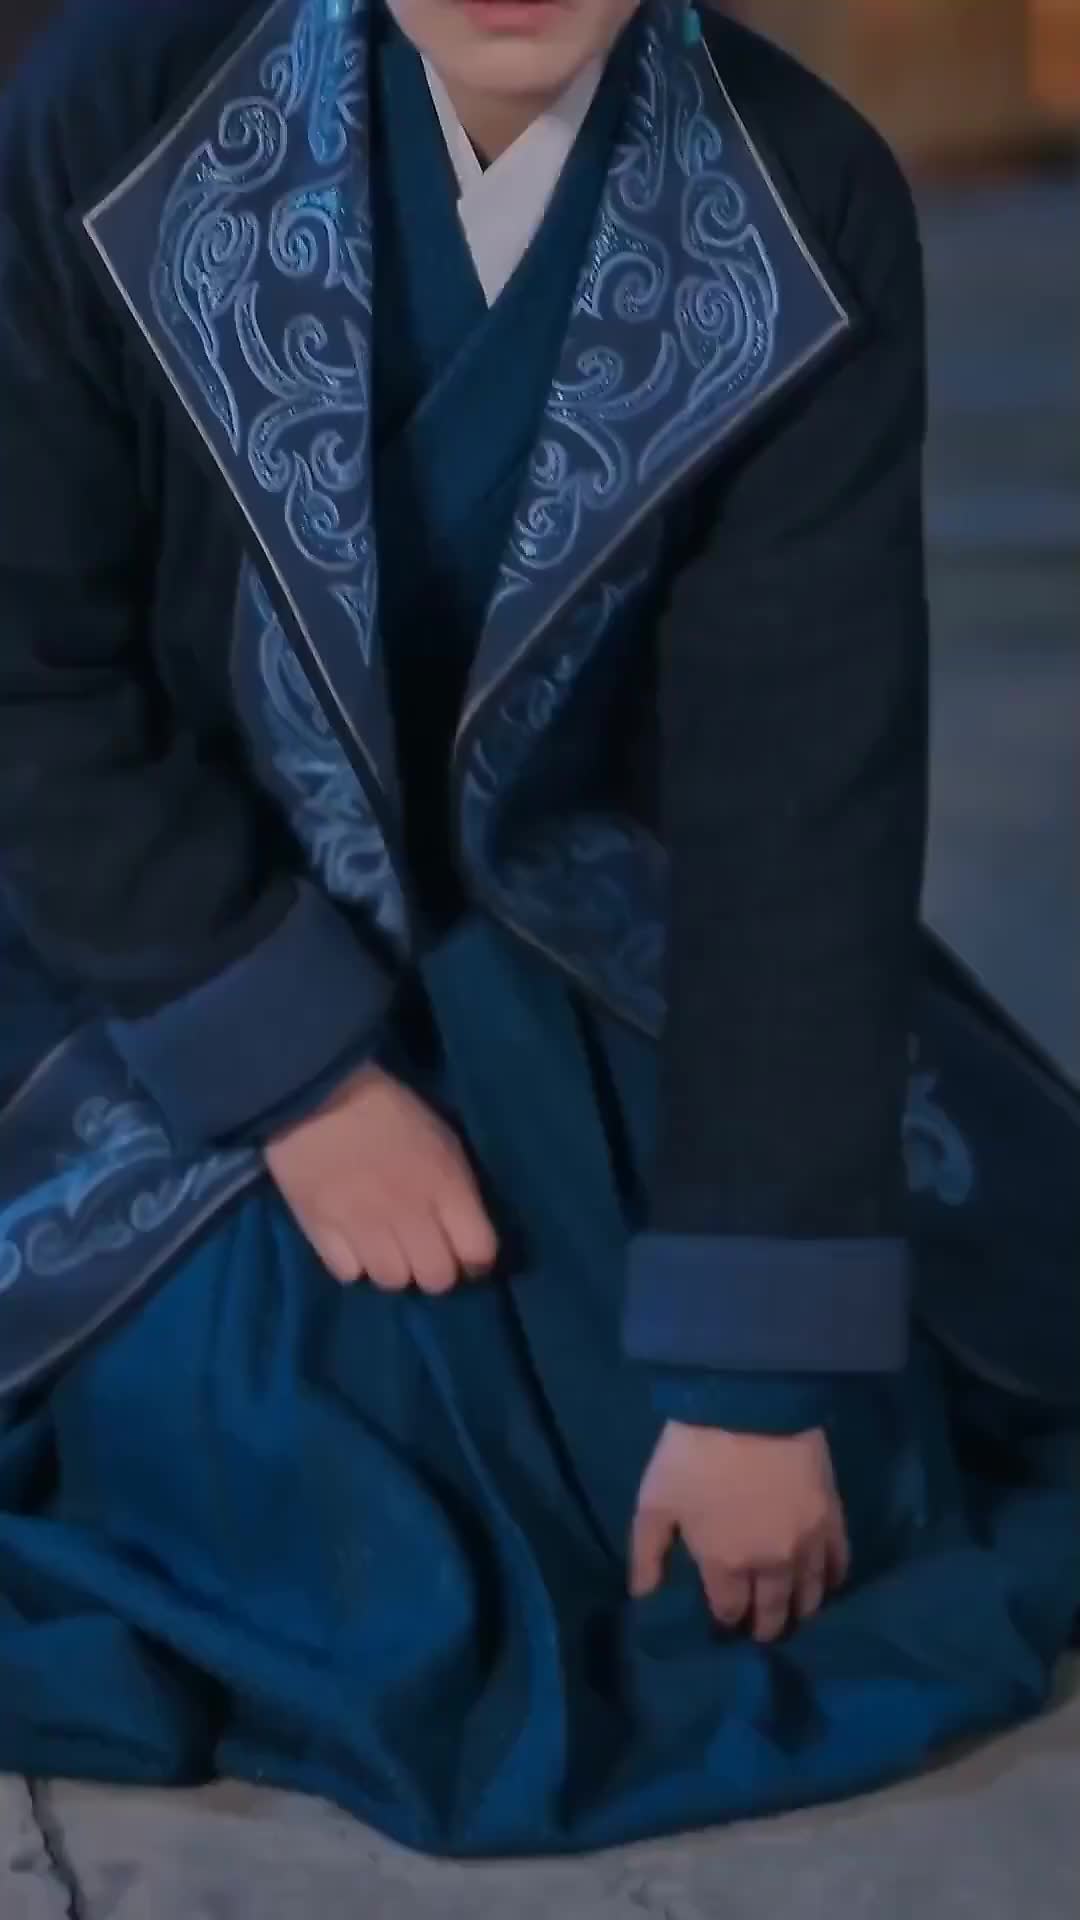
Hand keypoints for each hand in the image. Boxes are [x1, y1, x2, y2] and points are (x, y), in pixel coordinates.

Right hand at [264, 1062, 498, 1294]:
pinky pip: (349, 1274)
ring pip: (393, 1282)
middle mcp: (410, 1214)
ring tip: (387, 1248)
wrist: (317, 1091)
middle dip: (436, 1270)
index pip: (479, 1252)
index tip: (467, 1254)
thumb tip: (464, 1230)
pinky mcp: (321, 1231)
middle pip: (437, 1278)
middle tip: (424, 1252)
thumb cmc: (389, 1108)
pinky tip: (353, 1242)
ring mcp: (363, 1227)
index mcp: (446, 1184)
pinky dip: (354, 1264)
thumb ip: (456, 1188)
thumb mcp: (443, 1138)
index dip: (477, 1260)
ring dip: (395, 1269)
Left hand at [630, 1422, 849, 1641]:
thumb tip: (644, 1598)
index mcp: (726, 1565)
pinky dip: (833, 1578)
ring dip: (800, 1610)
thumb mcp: (654, 1501)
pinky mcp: (833, 1517)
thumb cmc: (694, 1453)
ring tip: (793, 1615)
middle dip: (764, 1627)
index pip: (730, 1613)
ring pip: (810, 1595)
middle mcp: (772, 1565)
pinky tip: (827, 1583)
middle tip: (760, 1630)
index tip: (722, 1623)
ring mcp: (808, 1544)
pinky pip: (840, 1562)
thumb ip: (647, 1554)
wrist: (749, 1401)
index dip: (725, 1622)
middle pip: (773, 1613)